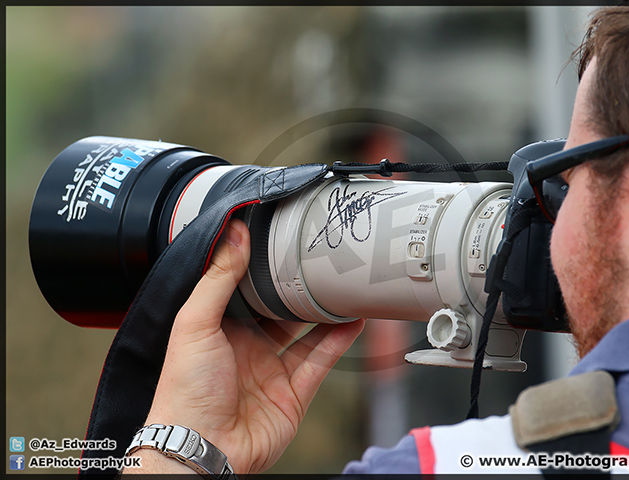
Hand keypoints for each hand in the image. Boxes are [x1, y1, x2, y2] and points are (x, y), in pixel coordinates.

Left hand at [128, 219, 364, 473]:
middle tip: (321, 260)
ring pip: (307, 334)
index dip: (264, 268)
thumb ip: (218, 278)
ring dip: (326, 312)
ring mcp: (272, 370)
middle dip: (300, 288)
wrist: (202, 448)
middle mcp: (247, 347)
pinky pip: (320, 361)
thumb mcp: (195, 323)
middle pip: (281, 310)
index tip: (283, 241)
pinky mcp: (293, 393)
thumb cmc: (185, 391)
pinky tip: (352, 320)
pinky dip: (338, 341)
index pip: (246, 290)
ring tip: (344, 286)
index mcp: (219, 328)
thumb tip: (234, 233)